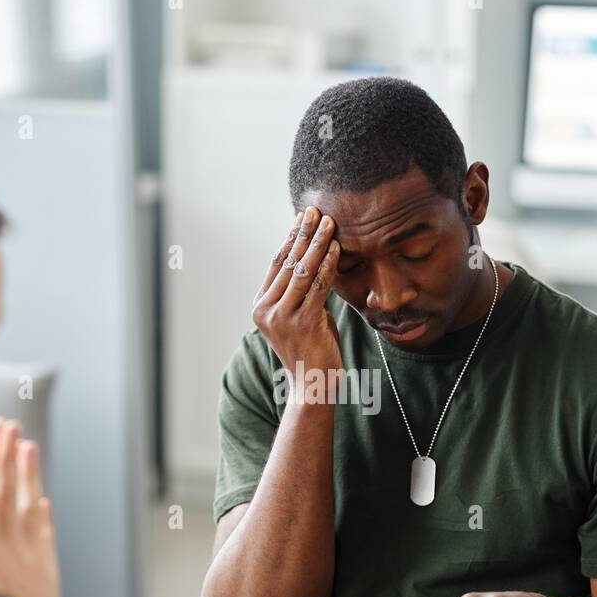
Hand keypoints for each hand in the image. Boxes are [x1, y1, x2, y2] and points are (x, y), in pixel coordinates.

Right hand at [252, 205, 342, 380]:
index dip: (291, 237)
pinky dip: (327, 265)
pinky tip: (336, 249)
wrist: (312, 385)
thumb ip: (302, 290)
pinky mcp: (302, 323)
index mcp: (261, 306)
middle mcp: (266, 310)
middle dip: (303, 234)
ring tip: (329, 223)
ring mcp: (282, 317)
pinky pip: (317, 287)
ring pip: (302, 271)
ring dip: (317, 244)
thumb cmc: (311, 348)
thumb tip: (315, 257)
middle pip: (288, 262)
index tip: (303, 216)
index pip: (277, 263)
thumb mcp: (299, 314)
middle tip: (316, 211)